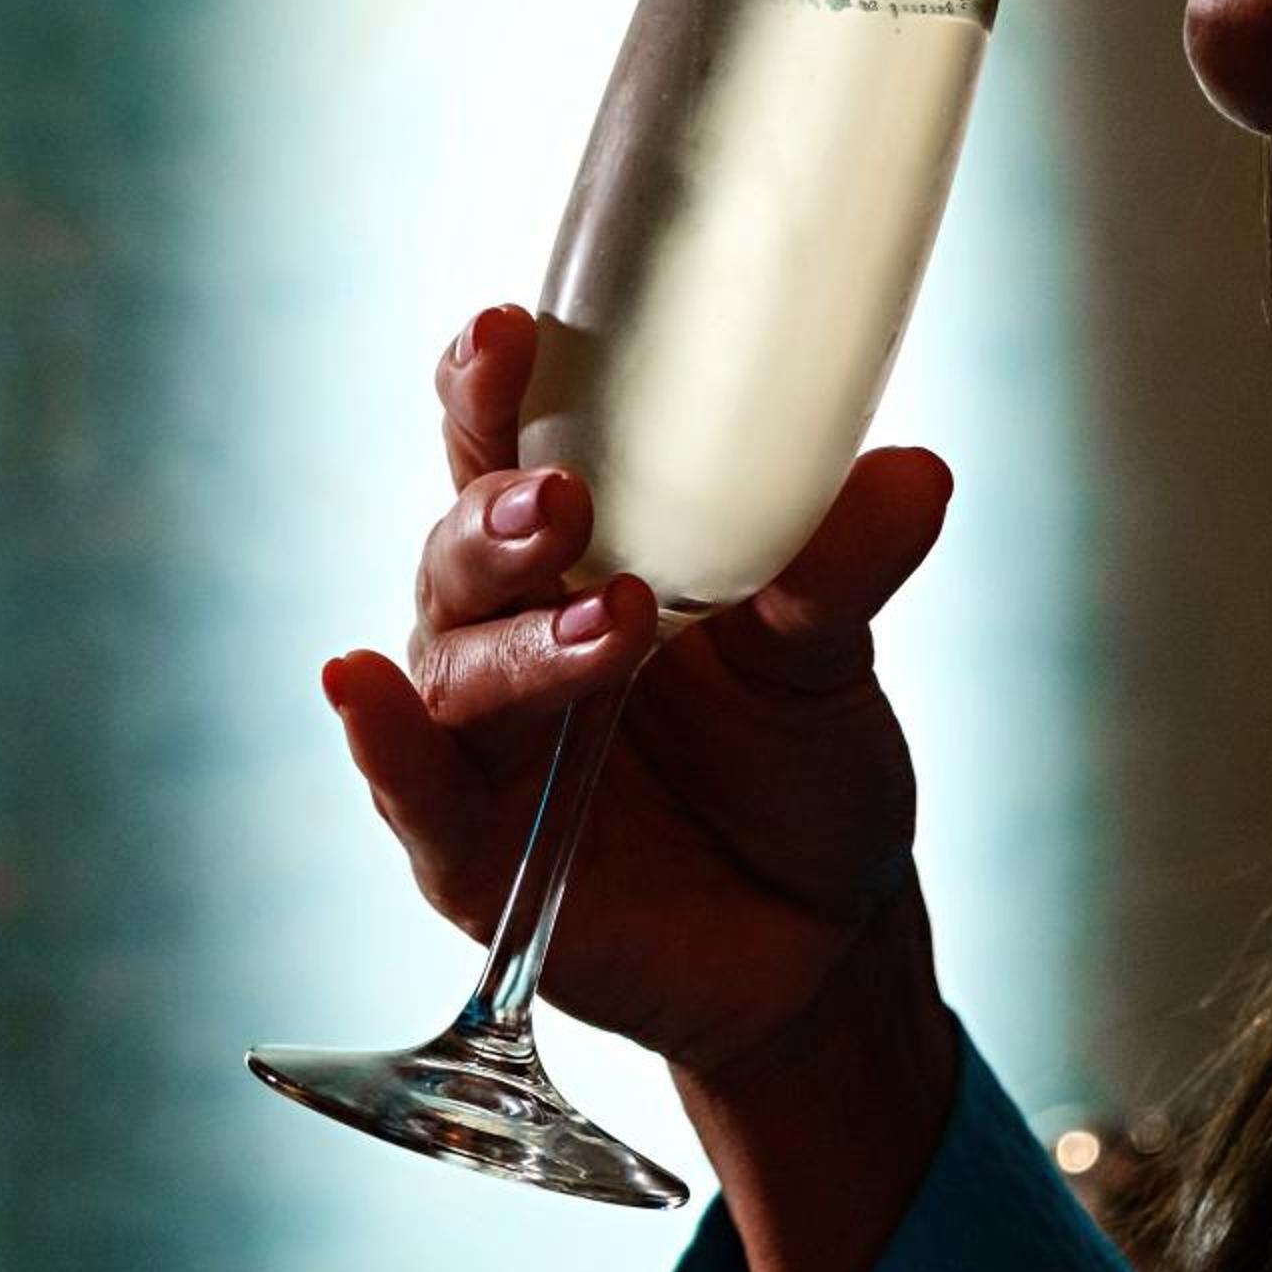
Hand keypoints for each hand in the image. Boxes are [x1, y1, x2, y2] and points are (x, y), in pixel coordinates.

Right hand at [323, 303, 953, 1079]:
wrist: (820, 943)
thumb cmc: (797, 768)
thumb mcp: (829, 658)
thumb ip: (841, 567)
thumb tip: (913, 473)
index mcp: (582, 550)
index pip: (508, 443)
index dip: (491, 383)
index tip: (511, 328)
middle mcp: (512, 628)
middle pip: (463, 543)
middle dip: (499, 511)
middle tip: (564, 496)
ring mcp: (486, 741)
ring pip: (454, 660)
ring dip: (511, 635)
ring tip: (606, 622)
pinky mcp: (474, 853)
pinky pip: (413, 792)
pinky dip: (383, 740)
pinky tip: (358, 686)